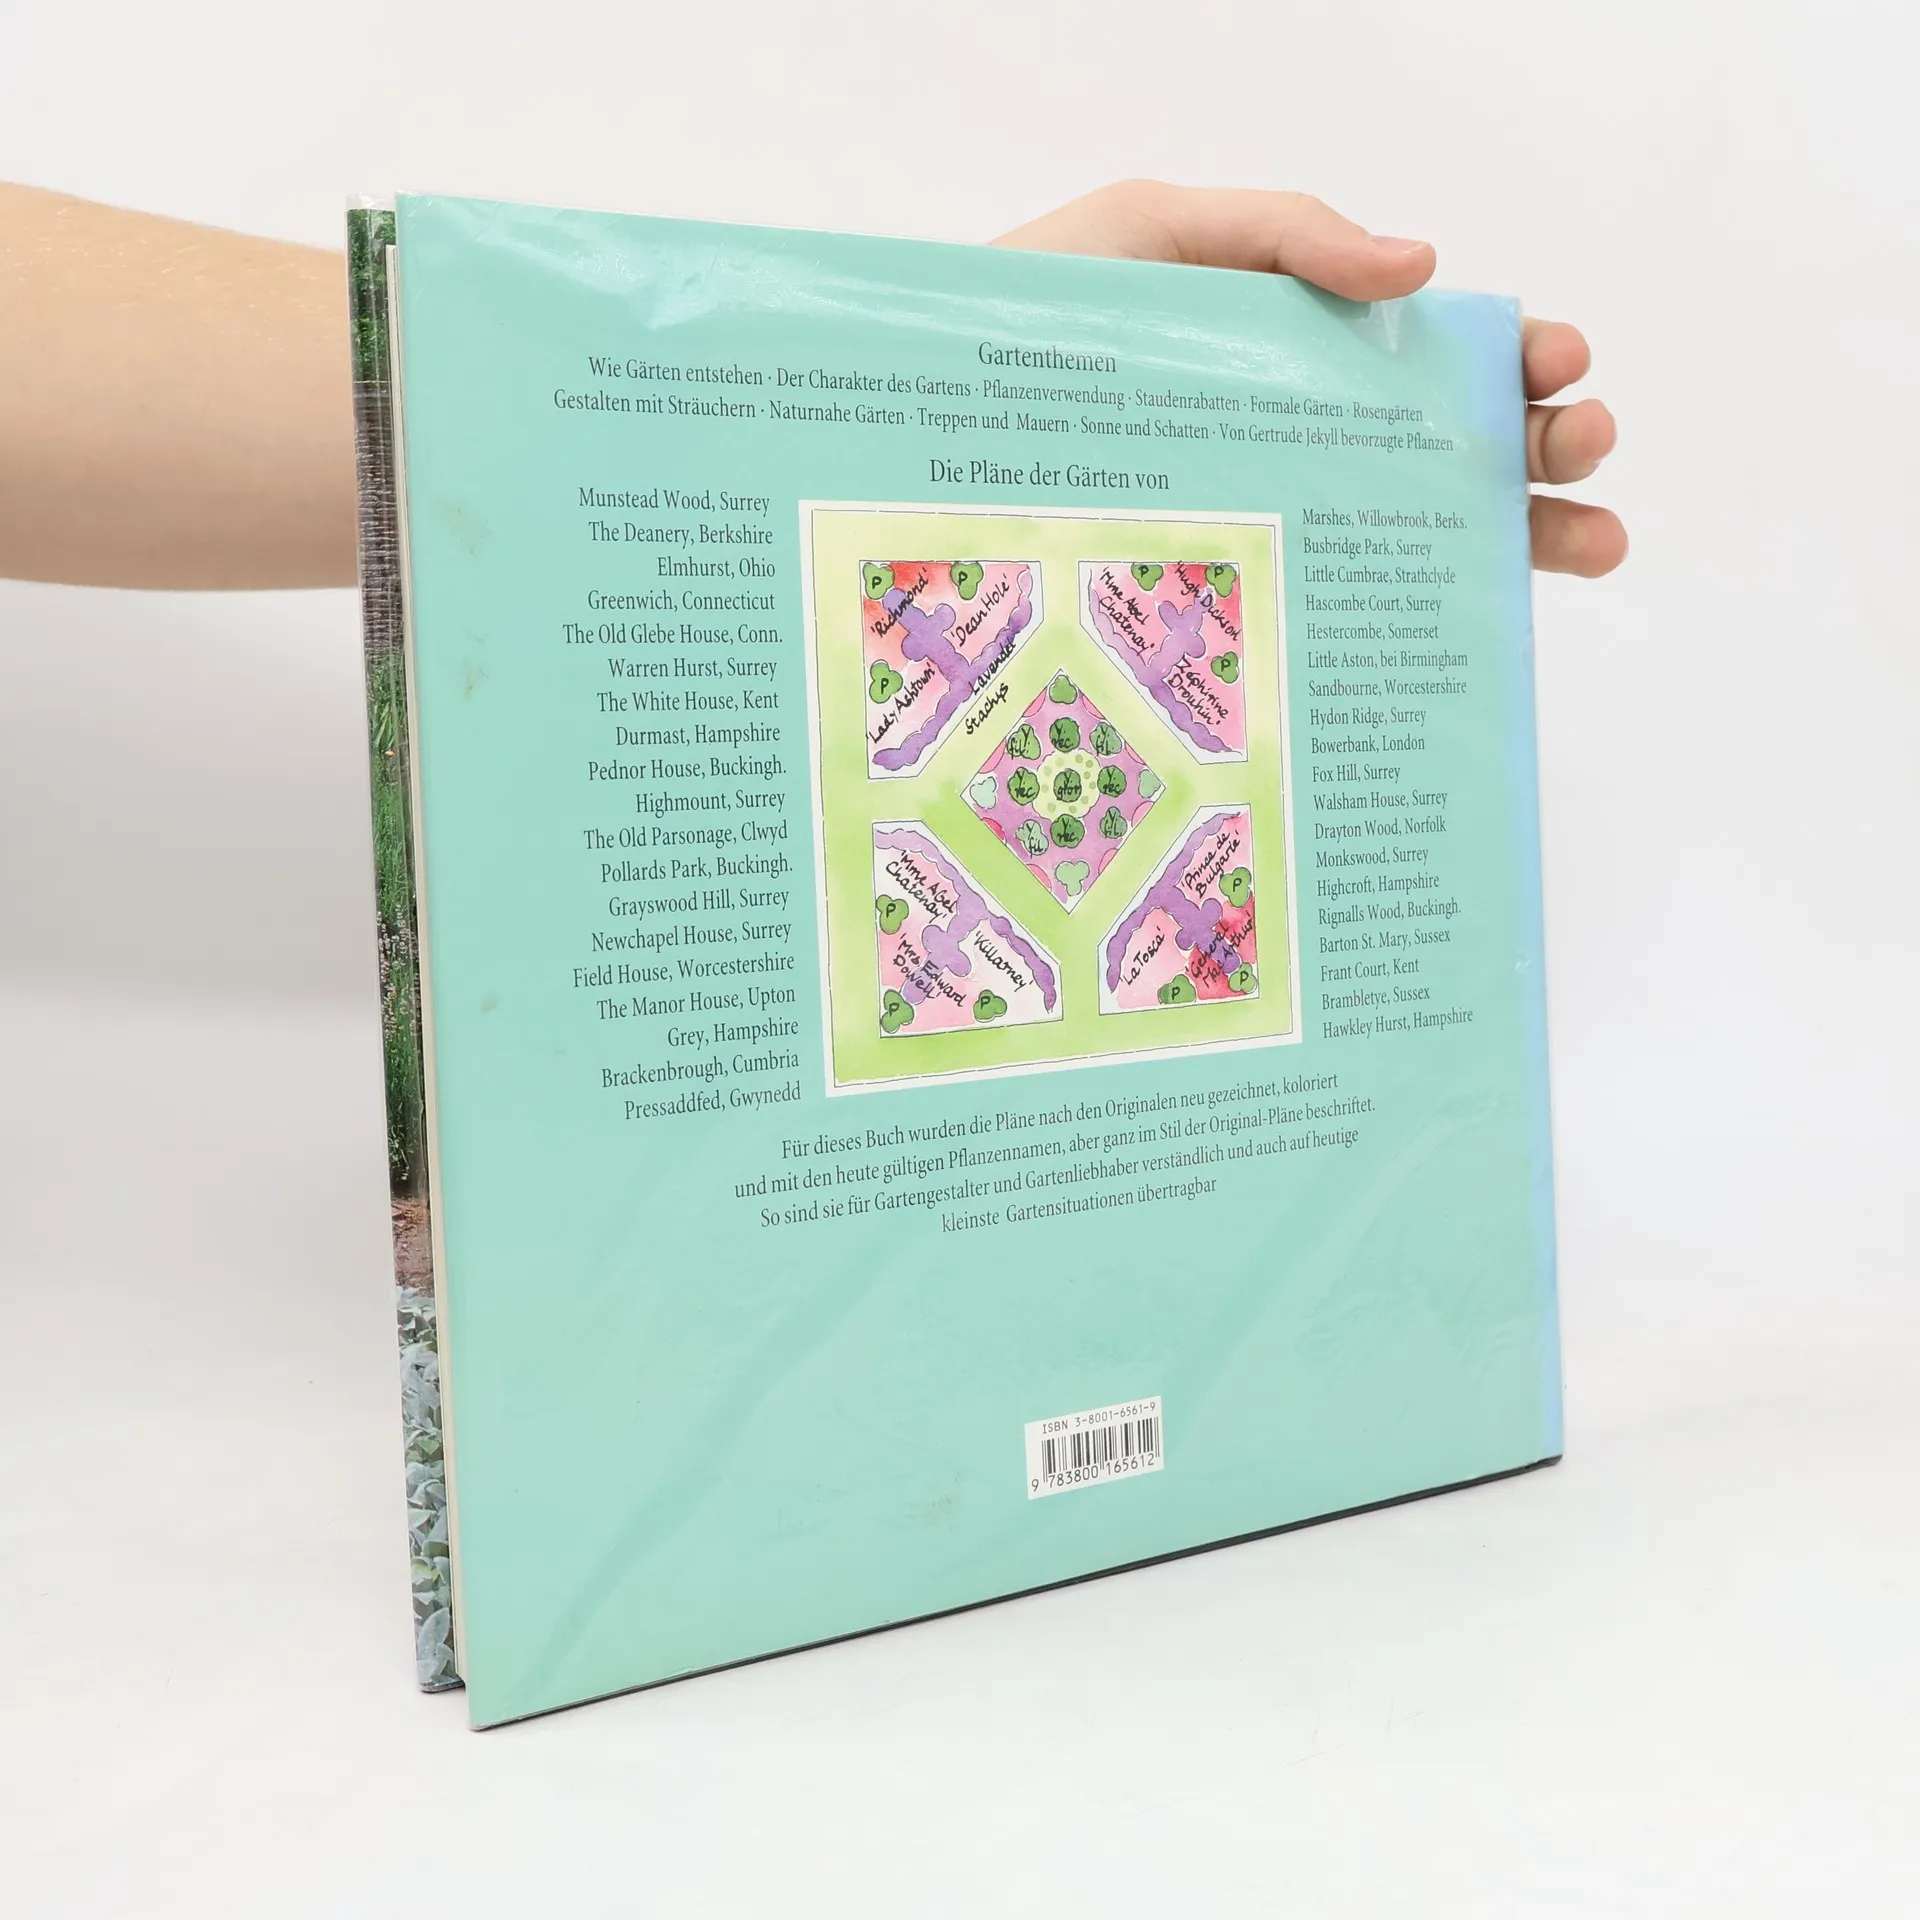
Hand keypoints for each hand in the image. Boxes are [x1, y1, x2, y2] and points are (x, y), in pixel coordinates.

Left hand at [995, 182, 1625, 578]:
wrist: (918, 423)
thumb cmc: (1027, 314)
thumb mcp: (1149, 234)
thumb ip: (1280, 236)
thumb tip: (1423, 266)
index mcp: (1294, 351)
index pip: (1432, 355)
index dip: (1511, 358)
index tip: (1560, 367)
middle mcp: (1297, 444)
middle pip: (1449, 450)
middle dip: (1541, 446)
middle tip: (1584, 451)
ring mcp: (1266, 523)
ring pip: (1413, 541)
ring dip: (1518, 536)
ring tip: (1586, 543)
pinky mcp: (1223, 595)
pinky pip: (1329, 616)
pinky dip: (1413, 631)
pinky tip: (1476, 634)